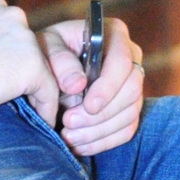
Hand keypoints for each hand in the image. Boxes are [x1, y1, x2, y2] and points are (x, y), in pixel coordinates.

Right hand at [0, 0, 59, 120]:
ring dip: (35, 91)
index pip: (12, 33)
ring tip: (31, 112)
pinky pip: (48, 92)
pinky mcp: (32, 67)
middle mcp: (14, 15)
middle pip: (28, 50)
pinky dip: (47, 109)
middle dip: (22, 72)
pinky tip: (42, 122)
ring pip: (40, 70)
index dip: (10, 56)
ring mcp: (27, 40)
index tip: (3, 76)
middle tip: (16, 97)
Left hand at [41, 14, 145, 154]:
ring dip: (99, 131)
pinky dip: (103, 142)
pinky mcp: (128, 108)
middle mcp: (130, 59)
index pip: (122, 62)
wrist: (49, 68)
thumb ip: (60, 61)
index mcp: (115, 35)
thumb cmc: (49, 51)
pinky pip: (126, 130)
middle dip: (102, 114)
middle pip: (132, 91)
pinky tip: (79, 144)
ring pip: (130, 114)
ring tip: (69, 136)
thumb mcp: (47, 47)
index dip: (108, 87)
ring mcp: (132, 85)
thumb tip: (78, 84)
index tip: (88, 106)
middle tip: (69, 123)